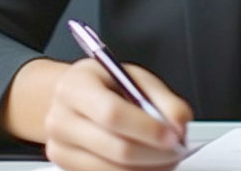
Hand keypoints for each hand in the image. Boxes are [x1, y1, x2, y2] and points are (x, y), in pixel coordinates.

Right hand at [42, 58, 192, 170]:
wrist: (70, 99)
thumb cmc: (104, 85)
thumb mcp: (132, 78)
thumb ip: (162, 98)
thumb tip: (180, 122)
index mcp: (76, 87)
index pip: (112, 114)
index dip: (146, 128)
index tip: (173, 135)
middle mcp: (61, 119)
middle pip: (114, 148)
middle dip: (154, 154)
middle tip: (177, 149)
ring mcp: (60, 148)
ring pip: (111, 170)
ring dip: (148, 168)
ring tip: (166, 157)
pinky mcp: (67, 167)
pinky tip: (148, 163)